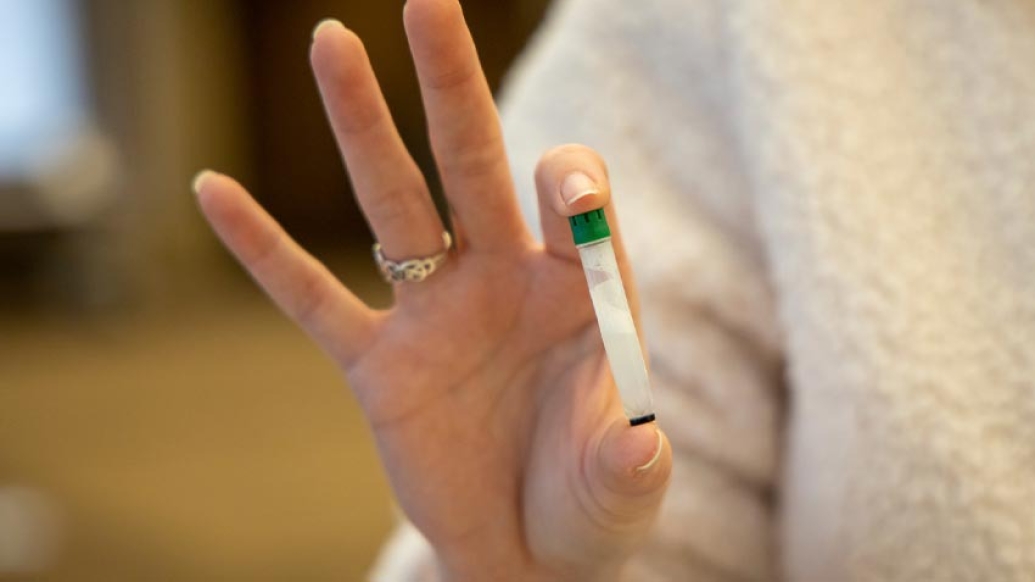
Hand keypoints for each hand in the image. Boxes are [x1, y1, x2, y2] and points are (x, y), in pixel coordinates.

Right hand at [193, 2, 670, 579]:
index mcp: (577, 292)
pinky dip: (264, 250)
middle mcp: (502, 280)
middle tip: (428, 3)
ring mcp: (434, 314)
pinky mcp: (377, 363)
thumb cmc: (588, 504)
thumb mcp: (622, 485)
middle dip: (452, 86)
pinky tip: (215, 190)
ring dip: (361, 127)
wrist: (526, 548)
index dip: (572, 186)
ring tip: (331, 42)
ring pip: (392, 204)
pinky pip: (310, 298)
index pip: (574, 206)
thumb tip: (637, 438)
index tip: (560, 188)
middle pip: (473, 163)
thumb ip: (629, 458)